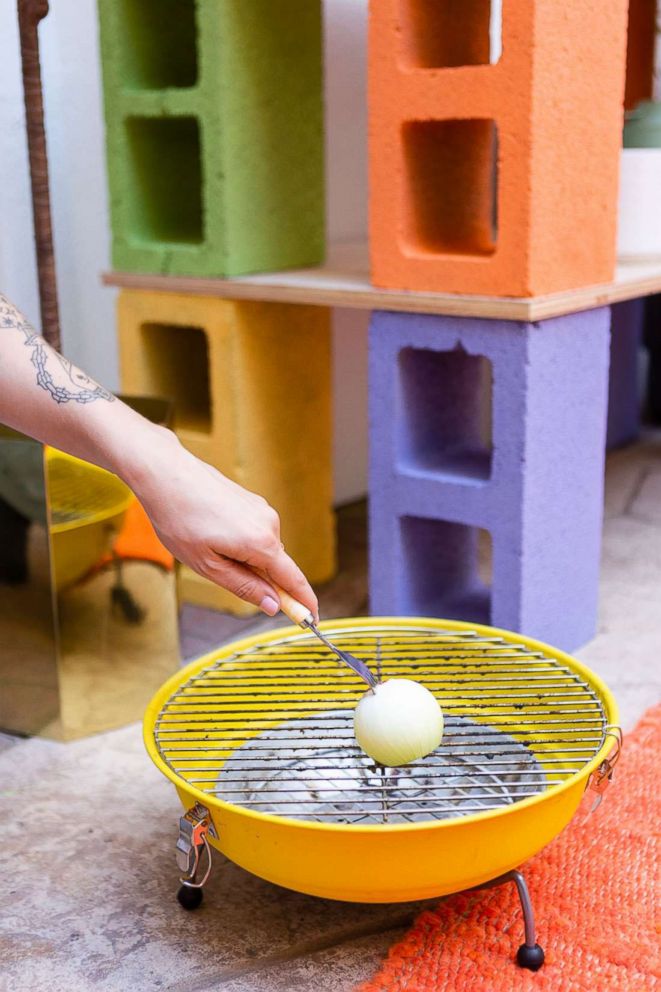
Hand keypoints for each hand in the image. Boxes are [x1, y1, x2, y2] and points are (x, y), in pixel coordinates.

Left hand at [122, 427, 318, 619]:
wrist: (166, 474)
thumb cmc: (180, 520)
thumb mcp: (208, 565)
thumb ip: (244, 587)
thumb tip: (273, 605)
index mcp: (261, 543)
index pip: (294, 579)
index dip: (304, 602)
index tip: (313, 619)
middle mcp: (269, 523)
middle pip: (277, 565)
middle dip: (263, 581)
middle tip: (225, 579)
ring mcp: (262, 509)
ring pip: (264, 549)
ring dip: (246, 560)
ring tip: (206, 548)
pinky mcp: (252, 501)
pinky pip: (256, 532)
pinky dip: (242, 543)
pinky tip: (212, 534)